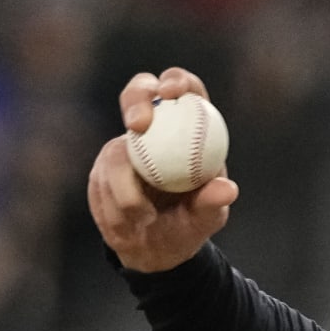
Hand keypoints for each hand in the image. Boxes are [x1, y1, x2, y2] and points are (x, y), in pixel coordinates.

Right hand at [87, 68, 238, 272]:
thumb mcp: (206, 218)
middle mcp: (154, 130)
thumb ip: (213, 202)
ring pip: (115, 150)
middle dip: (136, 99)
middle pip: (139, 92)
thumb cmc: (188, 226)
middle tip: (138, 126)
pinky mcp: (102, 166)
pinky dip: (115, 206)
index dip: (177, 81)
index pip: (186, 90)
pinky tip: (128, 226)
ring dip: (126, 188)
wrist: (155, 249)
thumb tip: (227, 188)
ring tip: (144, 218)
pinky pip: (101, 180)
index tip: (172, 93)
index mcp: (188, 129)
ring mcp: (125, 146)